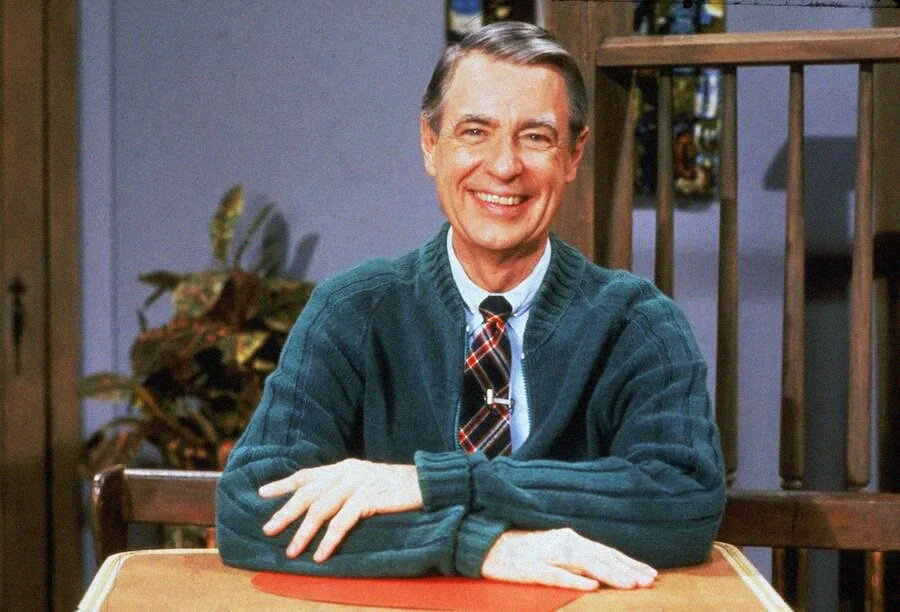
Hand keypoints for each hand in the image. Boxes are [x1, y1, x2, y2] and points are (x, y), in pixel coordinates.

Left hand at [258, 458, 422, 561]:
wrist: (424, 482)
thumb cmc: (395, 485)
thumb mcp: (365, 479)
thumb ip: (344, 485)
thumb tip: (319, 502)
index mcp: (343, 466)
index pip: (307, 474)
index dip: (284, 484)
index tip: (262, 494)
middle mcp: (346, 472)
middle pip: (308, 493)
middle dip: (286, 512)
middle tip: (268, 529)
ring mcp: (357, 484)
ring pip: (321, 509)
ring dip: (304, 532)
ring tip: (291, 551)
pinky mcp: (368, 498)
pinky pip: (342, 522)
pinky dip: (329, 540)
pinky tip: (320, 555)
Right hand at [481, 528, 656, 590]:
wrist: (488, 545)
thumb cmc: (524, 551)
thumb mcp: (556, 551)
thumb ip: (579, 559)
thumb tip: (605, 572)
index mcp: (570, 539)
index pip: (606, 552)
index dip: (629, 563)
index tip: (650, 574)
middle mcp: (563, 543)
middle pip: (600, 557)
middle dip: (627, 570)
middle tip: (649, 581)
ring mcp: (548, 555)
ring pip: (585, 565)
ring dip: (609, 574)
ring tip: (629, 585)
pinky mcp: (532, 569)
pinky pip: (556, 576)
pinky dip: (574, 581)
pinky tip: (590, 587)